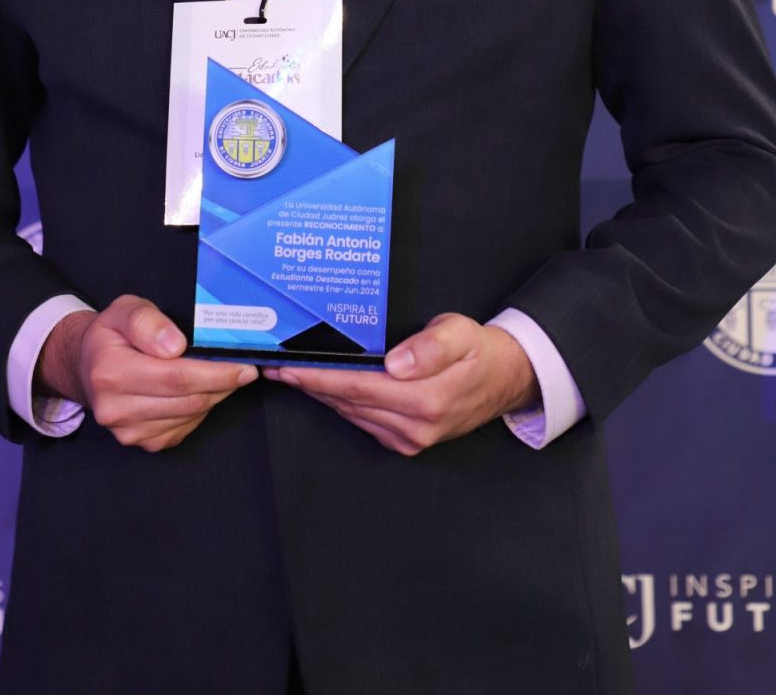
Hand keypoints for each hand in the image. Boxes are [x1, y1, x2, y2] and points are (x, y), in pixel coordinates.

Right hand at [36, 295, 256, 450]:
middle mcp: (116, 409)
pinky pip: (186, 426)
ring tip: (223, 374)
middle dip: (223, 383)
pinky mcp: (144, 443)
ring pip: (192, 415)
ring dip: (215, 395)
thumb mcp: (124, 310)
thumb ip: (147, 322)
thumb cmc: (112, 335)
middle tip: (245, 368)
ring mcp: (130, 432)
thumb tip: (174, 346)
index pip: (176, 377)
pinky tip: (200, 389)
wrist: (88, 367)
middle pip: (188, 399)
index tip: (244, 365)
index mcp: (110, 373)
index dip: (216, 373)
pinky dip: (201, 408)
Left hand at [264, 314, 537, 455]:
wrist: (503, 379)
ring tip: (288, 374)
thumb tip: (397, 363)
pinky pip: (363, 421)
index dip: (318, 376)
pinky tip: (323, 386)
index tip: (286, 367)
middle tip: (272, 366)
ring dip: (319, 394)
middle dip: (308, 384)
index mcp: (425, 400)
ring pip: (351, 414)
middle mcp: (414, 427)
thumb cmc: (478, 350)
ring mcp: (409, 438)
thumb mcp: (461, 333)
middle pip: (347, 402)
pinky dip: (340, 403)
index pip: (357, 386)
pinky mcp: (406, 441)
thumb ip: (431, 347)